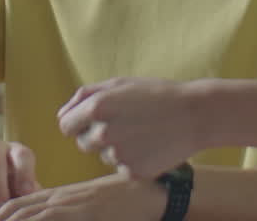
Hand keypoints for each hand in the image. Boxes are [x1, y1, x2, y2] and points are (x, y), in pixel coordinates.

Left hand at [0, 173, 164, 220]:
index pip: (20, 204)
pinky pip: (51, 220)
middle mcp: (62, 199)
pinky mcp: (84, 215)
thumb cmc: (126, 199)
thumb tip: (51, 215)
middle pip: (17, 210)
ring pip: (29, 216)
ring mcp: (72, 207)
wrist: (152, 194)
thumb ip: (70, 208)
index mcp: (62, 195)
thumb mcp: (91, 202)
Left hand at [57, 77, 202, 179]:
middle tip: (125, 123)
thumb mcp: (119, 83)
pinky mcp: (132, 172)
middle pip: (83, 143)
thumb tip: (62, 114)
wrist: (195, 115)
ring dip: (116, 146)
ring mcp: (118, 155)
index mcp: (96, 108)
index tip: (94, 120)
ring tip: (141, 132)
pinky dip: (132, 159)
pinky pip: (121, 168)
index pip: (65, 125)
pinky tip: (149, 145)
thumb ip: (85, 95)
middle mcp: (102, 133)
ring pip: (103, 155)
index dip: (78, 122)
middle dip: (97, 134)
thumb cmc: (156, 95)